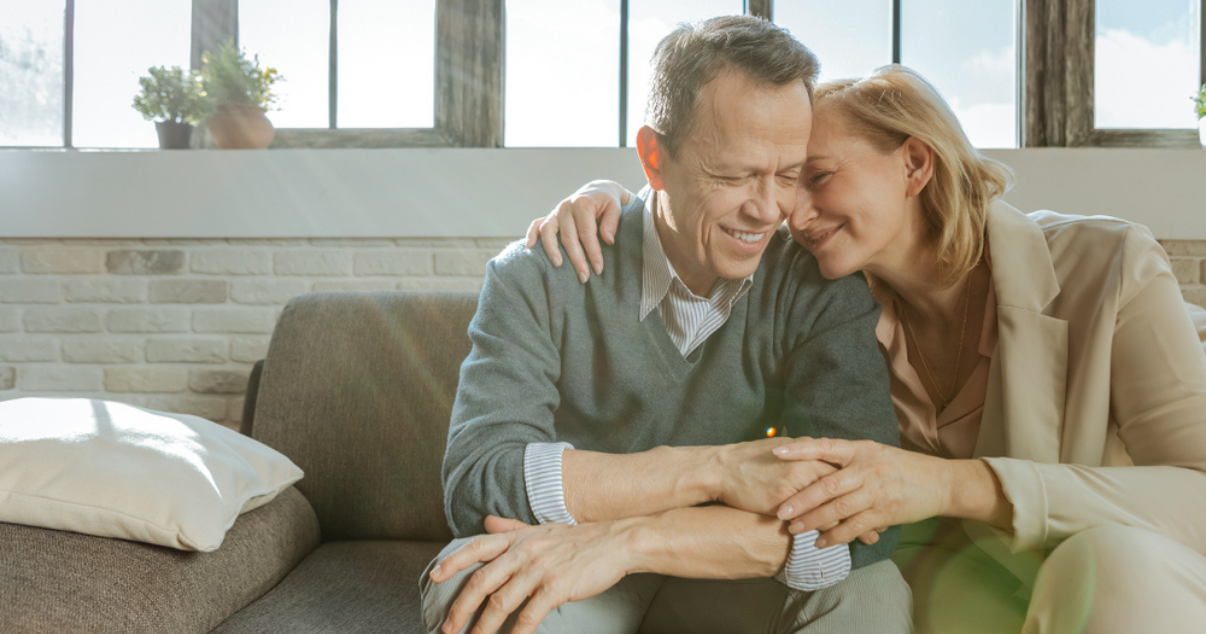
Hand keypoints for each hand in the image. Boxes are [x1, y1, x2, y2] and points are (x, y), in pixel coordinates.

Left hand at [429, 515, 636, 633]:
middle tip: (447, 627)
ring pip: (500, 602)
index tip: (433, 576)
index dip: (453, 561)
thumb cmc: (580, 539)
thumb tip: (487, 521)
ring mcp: (539, 569)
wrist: (617, 541)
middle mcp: (523, 551)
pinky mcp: (555, 586)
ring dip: (482, 627)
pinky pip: (528, 616)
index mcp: (518, 537)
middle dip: (460, 607)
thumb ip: (512, 527)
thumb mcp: (542, 528)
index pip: (477, 547)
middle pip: (481, 581)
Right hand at [524, 180, 628, 282]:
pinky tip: (529, 247)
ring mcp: (556, 212)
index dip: (593, 253)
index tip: (599, 269)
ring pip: (548, 232)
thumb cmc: (607, 202)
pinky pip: (536, 225)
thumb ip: (612, 222)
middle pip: (569, 237)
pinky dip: (531, 235)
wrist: (596, 190)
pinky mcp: (550, 216)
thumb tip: (607, 240)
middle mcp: (566, 207)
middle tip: (584, 277)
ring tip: (558, 265)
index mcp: (583, 204)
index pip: (587, 233)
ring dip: (552, 249)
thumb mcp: (616, 207)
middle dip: (577, 259)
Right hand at [714, 438, 883, 545]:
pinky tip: (840, 542)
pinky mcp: (784, 500)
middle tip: (883, 523)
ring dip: (855, 523)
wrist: (723, 468)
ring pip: (835, 505)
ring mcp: (798, 482)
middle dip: (867, 507)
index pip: (846, 470)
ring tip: (870, 537)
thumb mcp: (783, 449)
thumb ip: (805, 453)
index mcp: (811, 452)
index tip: (877, 500)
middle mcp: (809, 465)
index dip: (863, 487)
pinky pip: (814, 519)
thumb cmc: (751, 459)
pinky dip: (831, 531)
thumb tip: (820, 453)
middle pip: (848, 488)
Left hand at [771, 438, 952, 547]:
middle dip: (800, 499)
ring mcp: (876, 492)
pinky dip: (836, 536)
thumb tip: (813, 456)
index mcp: (860, 450)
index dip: (801, 450)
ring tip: (794, 529)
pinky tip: (821, 543)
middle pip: (827, 485)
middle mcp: (866, 469)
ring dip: (813, 521)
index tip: (777, 453)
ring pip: (838, 508)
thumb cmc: (900, 466)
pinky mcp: (885, 513)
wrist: (939, 482)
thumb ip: (846, 457)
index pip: (826, 447)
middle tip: (779, 511)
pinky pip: (855, 526)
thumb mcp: (874, 452)